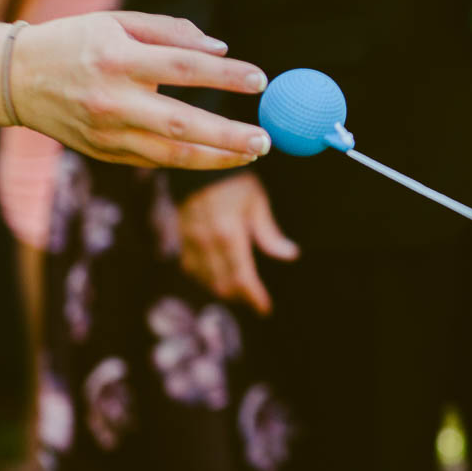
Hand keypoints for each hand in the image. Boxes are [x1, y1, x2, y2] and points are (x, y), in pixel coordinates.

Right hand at [8, 11, 273, 168]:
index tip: (261, 80)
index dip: (226, 75)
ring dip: (218, 159)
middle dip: (229, 135)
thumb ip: (170, 32)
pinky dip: (190, 159)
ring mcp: (106, 133)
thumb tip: (221, 49)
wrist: (14, 78)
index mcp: (117, 59)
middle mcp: (111, 100)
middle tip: (265, 139)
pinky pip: (156, 160)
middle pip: (182, 123)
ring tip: (251, 153)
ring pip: (172, 155)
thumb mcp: (117, 22)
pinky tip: (217, 154)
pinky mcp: (104, 153)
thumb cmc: (75, 42)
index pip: (183, 68)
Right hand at [177, 173, 298, 314]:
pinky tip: (216, 277)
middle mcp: (206, 243)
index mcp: (229, 236)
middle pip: (222, 284)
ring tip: (240, 291)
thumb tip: (290, 255)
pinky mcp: (181, 237)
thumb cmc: (234, 179)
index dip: (254, 298)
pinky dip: (204, 278)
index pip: (242, 278)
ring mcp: (190, 241)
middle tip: (256, 300)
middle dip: (241, 297)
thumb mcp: (257, 203)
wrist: (197, 161)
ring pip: (205, 280)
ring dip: (223, 290)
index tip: (265, 309)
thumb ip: (270, 234)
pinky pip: (191, 268)